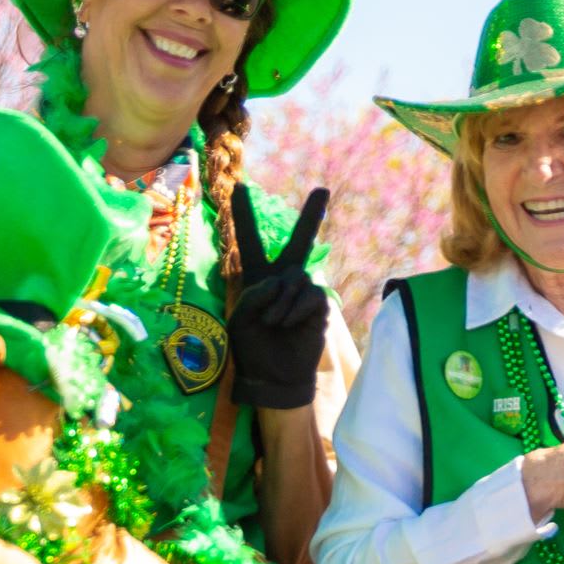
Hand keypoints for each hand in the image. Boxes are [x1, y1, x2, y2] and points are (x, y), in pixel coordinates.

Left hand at [227, 187, 332, 410]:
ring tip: (273, 323)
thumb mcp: (240, 318)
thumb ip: (255, 294)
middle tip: (324, 190)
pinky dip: (295, 309)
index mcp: (257, 277)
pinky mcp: (318, 307)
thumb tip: (282, 280)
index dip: (244, 215)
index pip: (250, 241)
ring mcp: (303, 291)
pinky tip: (287, 324)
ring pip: (296, 276)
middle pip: (299, 241)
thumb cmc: (252, 346)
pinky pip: (310, 295)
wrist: (274, 375)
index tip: (240, 188)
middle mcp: (283, 278)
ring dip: (282, 300)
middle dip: (311, 216)